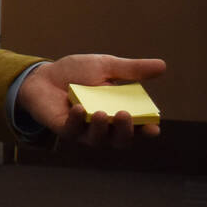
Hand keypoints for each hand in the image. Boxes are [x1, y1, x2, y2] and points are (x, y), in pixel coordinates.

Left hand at [15, 54, 167, 147]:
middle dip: (125, 131)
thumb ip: (132, 70)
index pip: (139, 129)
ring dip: (101, 129)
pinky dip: (77, 122)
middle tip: (125, 115)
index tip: (153, 127)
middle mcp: (105, 127)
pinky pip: (73, 132)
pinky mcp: (65, 130)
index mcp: (119, 113)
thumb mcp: (105, 66)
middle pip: (121, 140)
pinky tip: (78, 108)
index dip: (147, 130)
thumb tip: (163, 66)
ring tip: (100, 113)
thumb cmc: (76, 73)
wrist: (43, 75)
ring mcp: (84, 131)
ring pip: (98, 140)